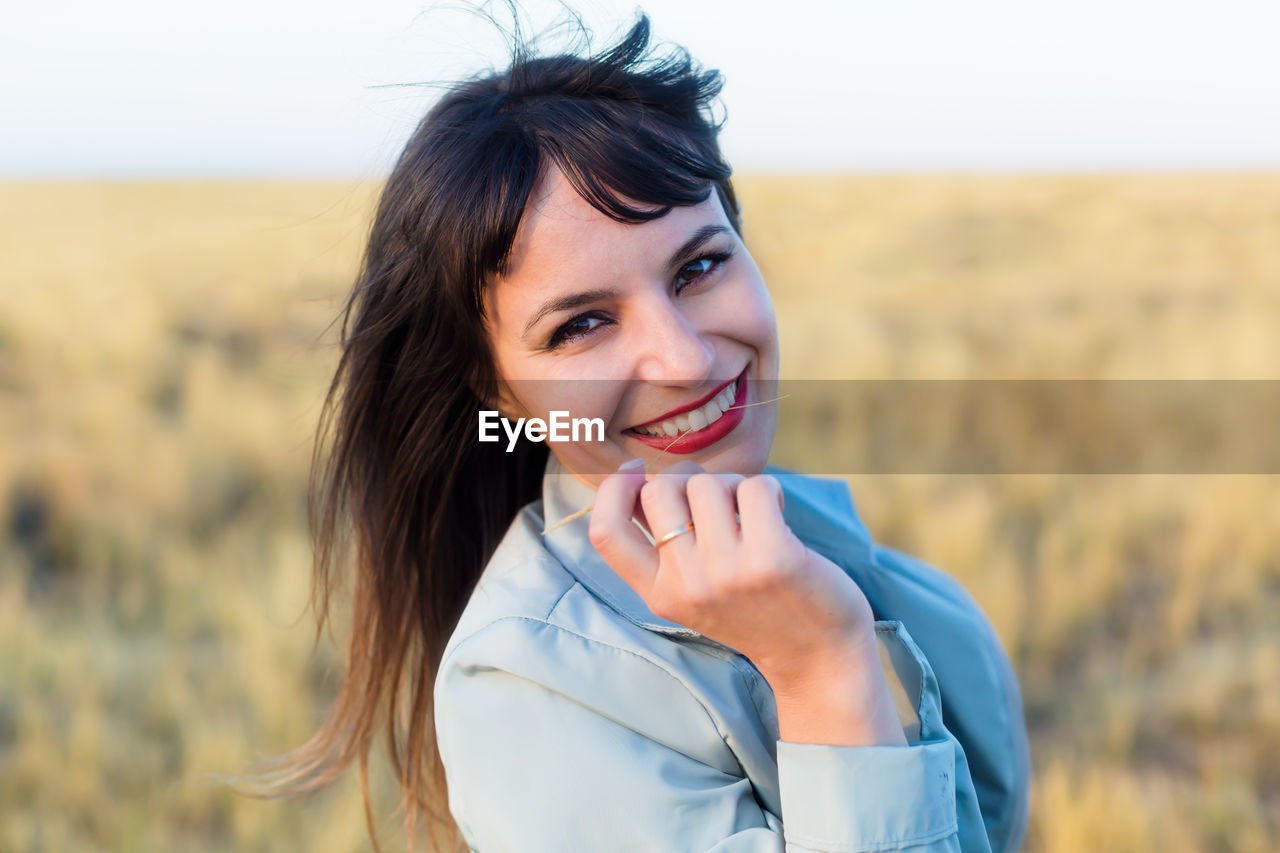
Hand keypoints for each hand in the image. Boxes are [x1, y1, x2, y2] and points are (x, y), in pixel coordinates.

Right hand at [589, 460, 906, 746]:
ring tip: (753, 517)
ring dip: (734, 487)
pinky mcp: (772, 558)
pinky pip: (755, 487)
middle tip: (720, 503)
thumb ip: (665, 544)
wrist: (819, 660)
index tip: (636, 469)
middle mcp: (687, 585)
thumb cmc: (758, 610)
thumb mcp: (695, 591)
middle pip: (660, 490)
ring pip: (709, 483)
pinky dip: (770, 492)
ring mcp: (727, 572)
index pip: (605, 533)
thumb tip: (639, 474)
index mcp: (660, 594)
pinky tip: (779, 517)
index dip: (612, 489)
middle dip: (690, 481)